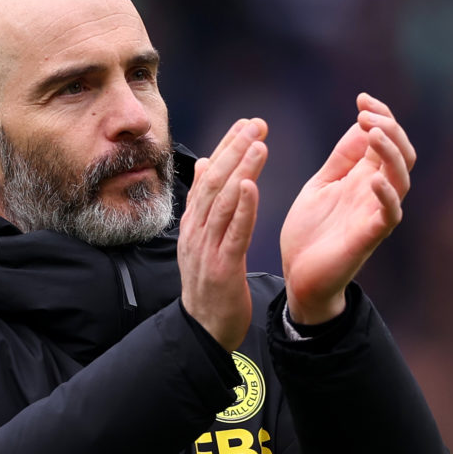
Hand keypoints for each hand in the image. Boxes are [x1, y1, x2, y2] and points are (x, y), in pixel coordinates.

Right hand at [179, 117, 266, 350]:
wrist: (204, 330)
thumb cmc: (208, 285)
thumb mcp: (201, 240)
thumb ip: (203, 203)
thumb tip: (203, 163)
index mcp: (193, 223)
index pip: (208, 177)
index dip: (226, 147)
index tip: (246, 124)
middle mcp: (196, 231)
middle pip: (214, 183)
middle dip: (235, 150)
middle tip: (256, 124)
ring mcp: (207, 249)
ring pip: (223, 203)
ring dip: (241, 170)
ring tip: (259, 144)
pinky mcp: (222, 267)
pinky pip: (233, 233)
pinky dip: (242, 208)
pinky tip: (252, 187)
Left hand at [280, 93, 414, 323]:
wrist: (298, 276)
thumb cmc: (310, 232)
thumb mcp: (321, 185)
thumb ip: (341, 158)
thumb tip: (360, 123)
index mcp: (363, 177)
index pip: (385, 139)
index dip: (380, 115)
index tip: (361, 98)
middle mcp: (375, 192)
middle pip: (402, 153)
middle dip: (389, 128)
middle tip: (367, 114)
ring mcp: (375, 213)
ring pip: (402, 178)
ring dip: (391, 153)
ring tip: (374, 133)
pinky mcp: (369, 237)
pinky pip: (390, 215)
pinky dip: (387, 195)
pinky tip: (375, 179)